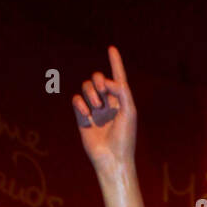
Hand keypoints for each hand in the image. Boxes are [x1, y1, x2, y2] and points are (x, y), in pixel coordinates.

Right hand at [72, 45, 135, 167]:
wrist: (112, 158)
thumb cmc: (125, 138)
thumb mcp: (130, 112)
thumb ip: (122, 91)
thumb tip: (107, 81)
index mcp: (121, 101)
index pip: (118, 78)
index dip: (115, 63)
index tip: (112, 48)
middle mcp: (107, 103)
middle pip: (98, 79)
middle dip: (98, 80)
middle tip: (102, 91)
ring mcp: (94, 110)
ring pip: (86, 87)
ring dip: (91, 93)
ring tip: (96, 107)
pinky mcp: (82, 118)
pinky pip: (76, 101)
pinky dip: (80, 104)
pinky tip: (87, 115)